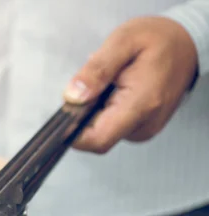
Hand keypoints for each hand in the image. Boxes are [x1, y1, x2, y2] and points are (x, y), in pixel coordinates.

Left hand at [63, 16, 198, 153]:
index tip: (66, 111)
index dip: (73, 132)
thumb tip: (73, 96)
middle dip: (84, 114)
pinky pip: (112, 127)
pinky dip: (105, 111)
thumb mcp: (123, 41)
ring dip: (95, 111)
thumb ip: (96, 70)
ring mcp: (144, 129)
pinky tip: (116, 91)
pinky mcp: (142, 128)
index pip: (98, 139)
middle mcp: (145, 124)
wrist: (186, 44)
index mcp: (141, 104)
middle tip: (96, 85)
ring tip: (110, 84)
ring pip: (102, 132)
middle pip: (96, 136)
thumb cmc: (159, 40)